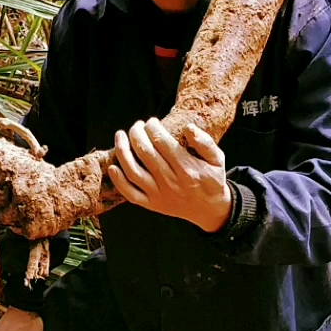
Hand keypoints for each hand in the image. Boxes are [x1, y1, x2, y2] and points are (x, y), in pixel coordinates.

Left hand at [109, 117, 231, 232]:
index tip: (151, 121)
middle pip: (146, 153)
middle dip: (137, 133)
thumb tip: (187, 127)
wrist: (209, 209)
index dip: (153, 128)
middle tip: (137, 125)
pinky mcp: (152, 204)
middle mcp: (171, 182)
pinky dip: (119, 181)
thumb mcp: (218, 159)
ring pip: (134, 171)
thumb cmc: (212, 179)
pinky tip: (112, 166)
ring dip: (123, 151)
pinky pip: (130, 193)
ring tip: (120, 135)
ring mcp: (159, 195)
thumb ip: (205, 142)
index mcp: (187, 168)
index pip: (162, 142)